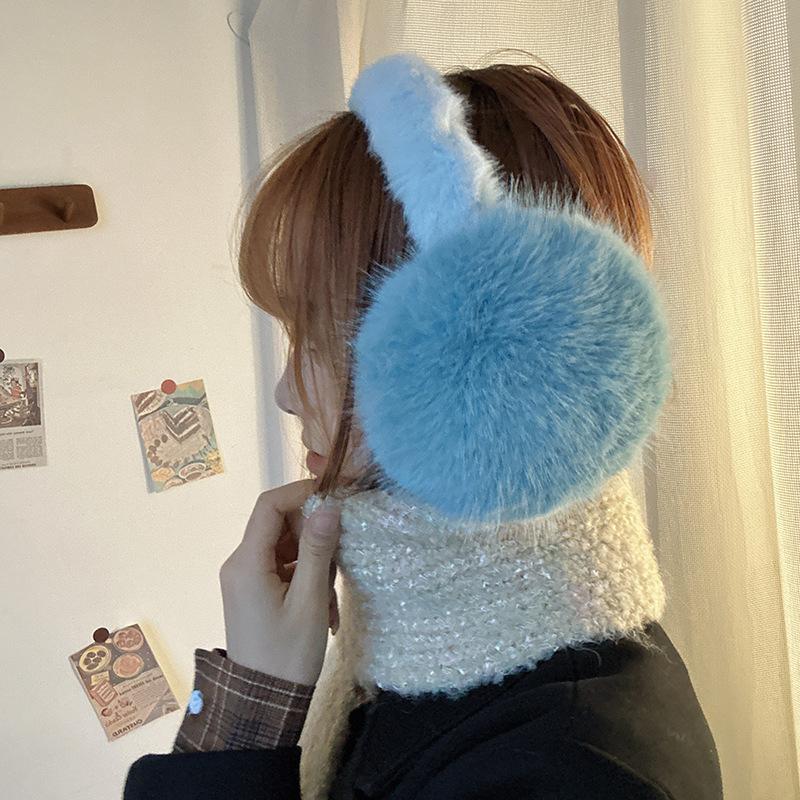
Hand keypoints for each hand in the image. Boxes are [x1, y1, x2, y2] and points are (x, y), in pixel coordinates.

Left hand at [219, 478, 341, 684]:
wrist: (262, 704)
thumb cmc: (287, 654)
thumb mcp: (309, 601)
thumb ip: (318, 550)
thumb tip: (330, 506)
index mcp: (246, 562)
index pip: (269, 505)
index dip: (301, 494)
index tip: (336, 499)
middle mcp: (240, 563)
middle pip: (278, 524)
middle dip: (313, 534)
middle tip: (341, 558)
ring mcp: (246, 578)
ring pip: (285, 547)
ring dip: (314, 561)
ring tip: (331, 596)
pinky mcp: (255, 591)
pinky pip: (283, 567)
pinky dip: (306, 578)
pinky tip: (324, 606)